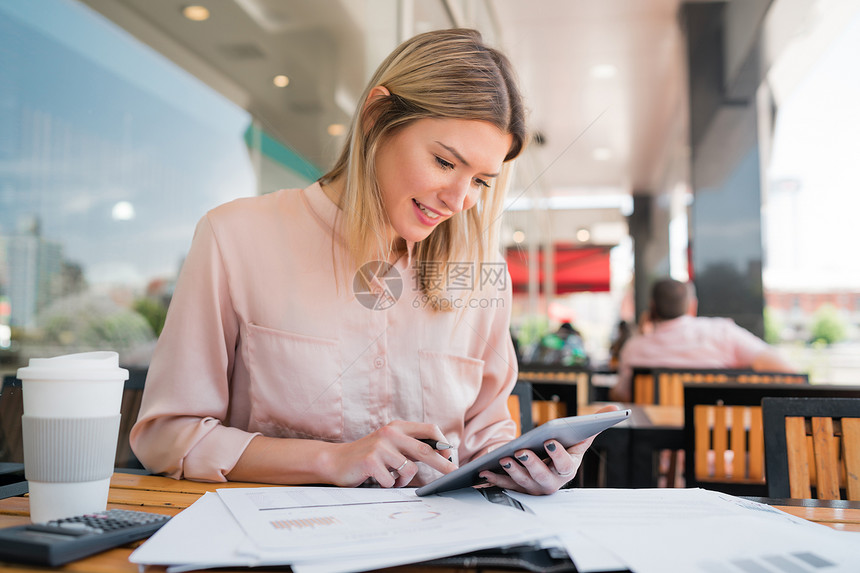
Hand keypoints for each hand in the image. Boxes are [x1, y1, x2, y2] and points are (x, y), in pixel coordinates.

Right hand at [325, 420, 456, 487]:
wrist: (336, 461)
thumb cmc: (370, 456)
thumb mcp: (392, 446)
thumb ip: (412, 447)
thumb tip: (442, 453)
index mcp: (398, 427)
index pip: (429, 429)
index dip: (442, 443)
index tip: (449, 456)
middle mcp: (390, 432)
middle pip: (425, 449)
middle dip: (442, 464)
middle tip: (453, 473)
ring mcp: (379, 446)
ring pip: (409, 469)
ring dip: (404, 480)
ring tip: (394, 479)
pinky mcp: (370, 461)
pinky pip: (392, 481)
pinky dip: (390, 485)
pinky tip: (380, 480)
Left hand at [477, 405, 619, 494]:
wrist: (548, 462)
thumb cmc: (565, 446)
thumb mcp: (578, 434)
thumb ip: (595, 422)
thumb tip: (615, 408)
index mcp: (569, 468)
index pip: (566, 464)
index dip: (558, 454)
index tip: (549, 441)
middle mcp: (553, 481)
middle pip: (543, 477)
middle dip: (532, 465)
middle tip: (521, 452)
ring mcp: (535, 486)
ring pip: (523, 482)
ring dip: (512, 472)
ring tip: (504, 457)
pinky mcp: (518, 487)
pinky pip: (506, 485)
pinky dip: (495, 478)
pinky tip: (485, 470)